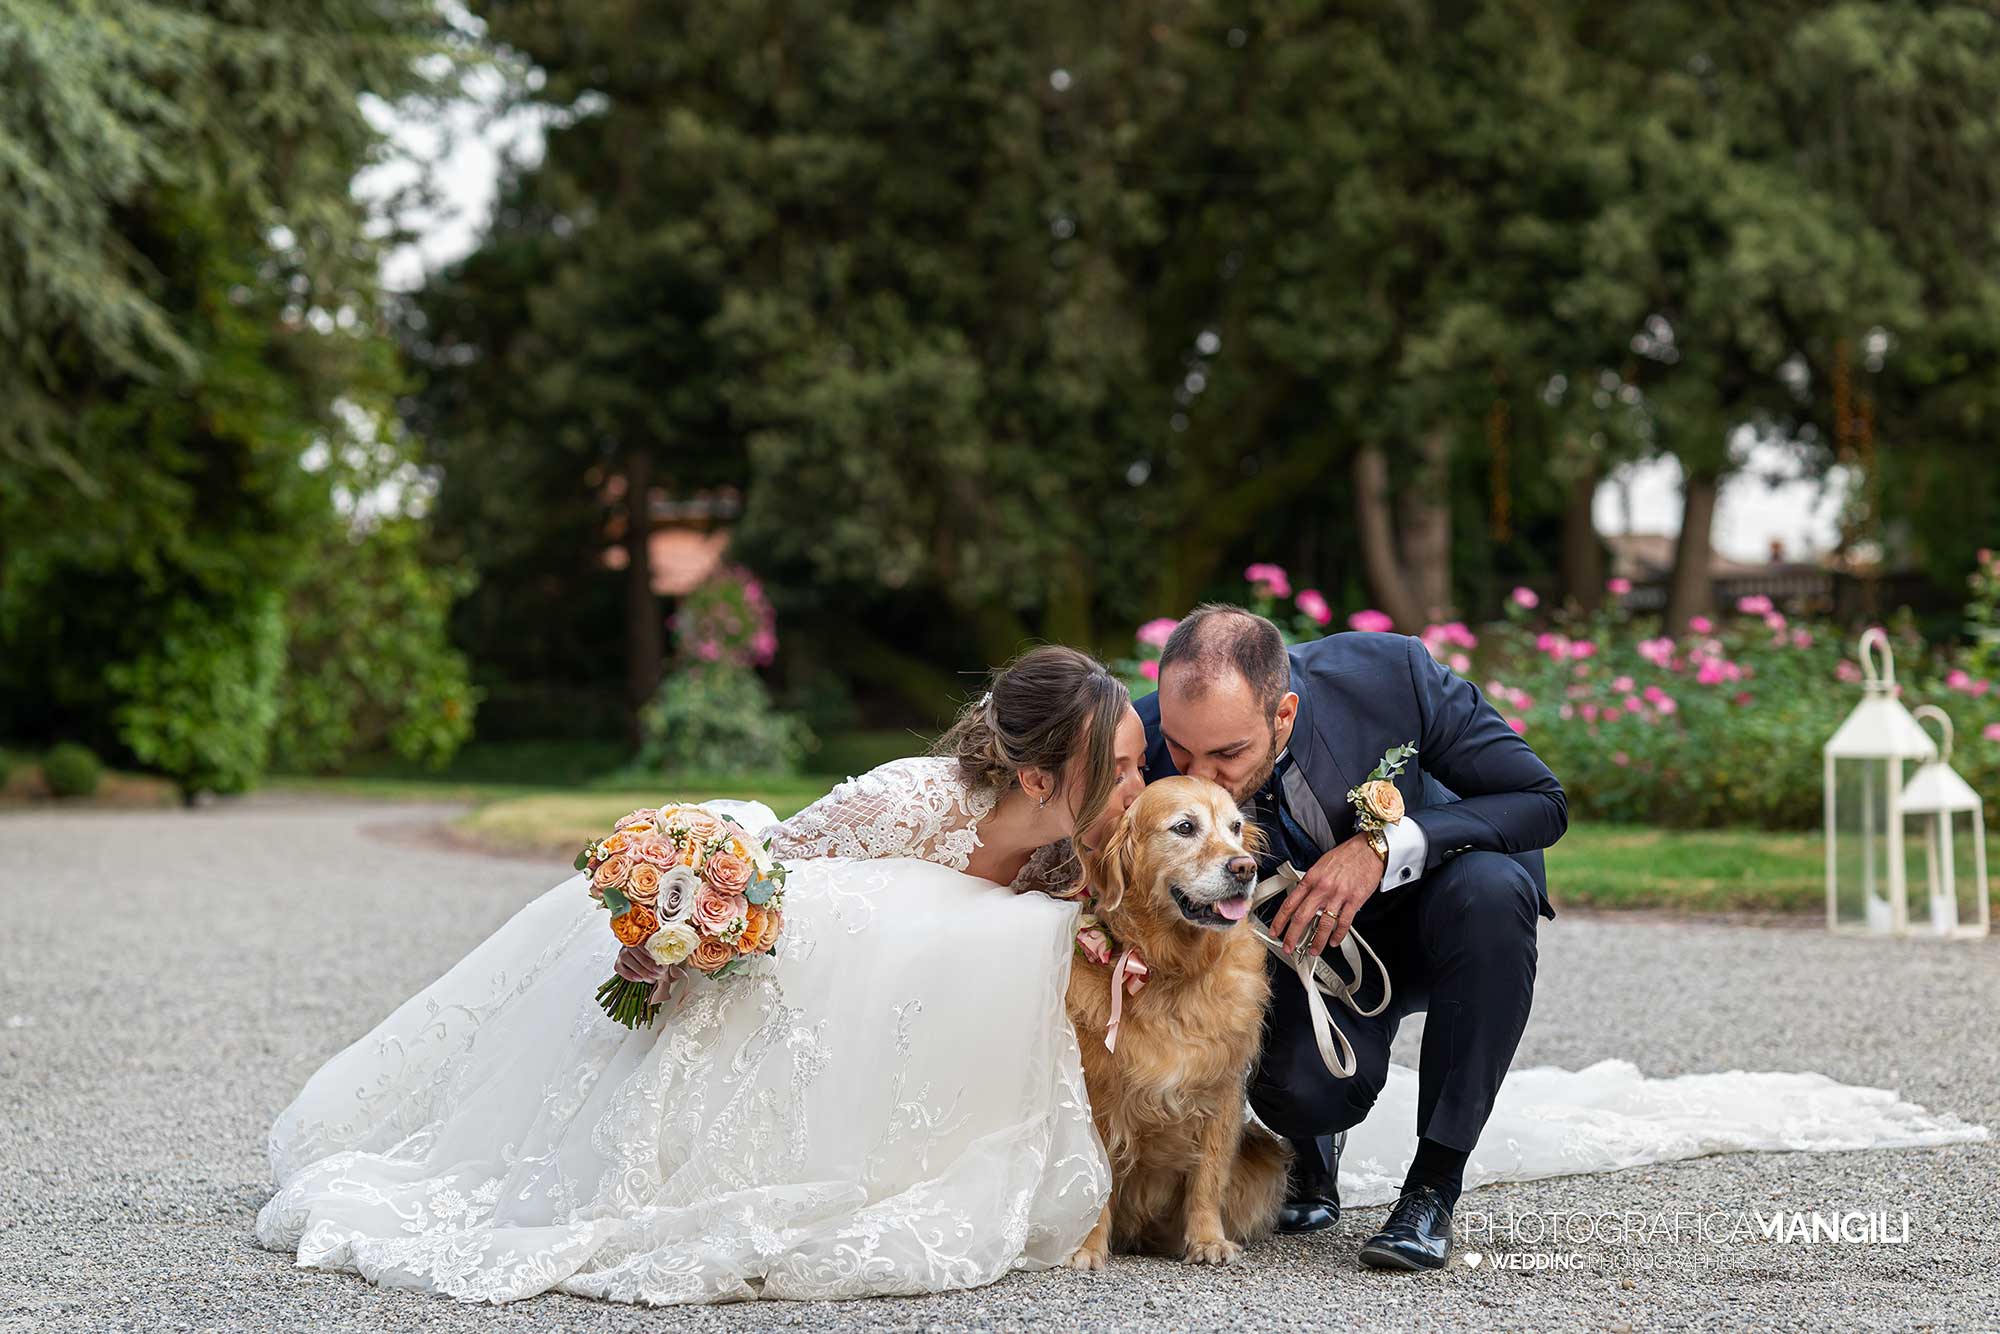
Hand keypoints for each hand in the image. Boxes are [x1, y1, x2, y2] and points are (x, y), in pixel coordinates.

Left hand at [1268, 834, 1385, 957]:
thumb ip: (1311, 883)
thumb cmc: (1346, 856)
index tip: (1275, 930)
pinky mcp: (1354, 900)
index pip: (1290, 903)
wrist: (1369, 850)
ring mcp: (1339, 895)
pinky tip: (1334, 941)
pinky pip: (1344, 923)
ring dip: (1317, 941)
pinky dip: (1338, 935)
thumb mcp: (1320, 865)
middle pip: (1302, 917)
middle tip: (1289, 947)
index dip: (1280, 920)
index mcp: (1311, 878)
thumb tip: (1301, 899)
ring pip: (1324, 924)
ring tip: (1313, 950)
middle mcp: (1323, 888)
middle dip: (1293, 936)